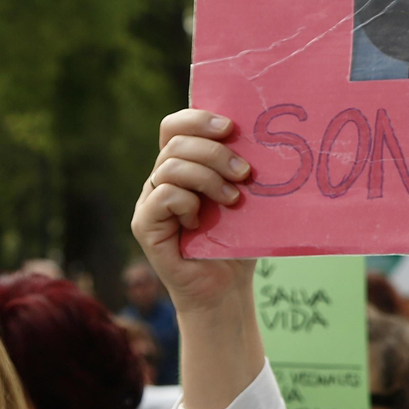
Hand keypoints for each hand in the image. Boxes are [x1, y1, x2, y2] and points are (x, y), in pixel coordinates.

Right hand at [130, 109, 257, 314]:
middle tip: (245, 173)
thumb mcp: (246, 198)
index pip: (176, 126)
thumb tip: (264, 136)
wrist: (226, 289)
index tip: (232, 127)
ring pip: (170, 167)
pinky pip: (162, 196)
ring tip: (234, 200)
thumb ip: (242, 168)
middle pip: (176, 142)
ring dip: (208, 178)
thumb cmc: (238, 242)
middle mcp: (161, 180)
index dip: (199, 119)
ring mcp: (149, 202)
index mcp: (183, 166)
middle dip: (215, 152)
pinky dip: (187, 202)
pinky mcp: (144, 225)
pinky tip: (201, 221)